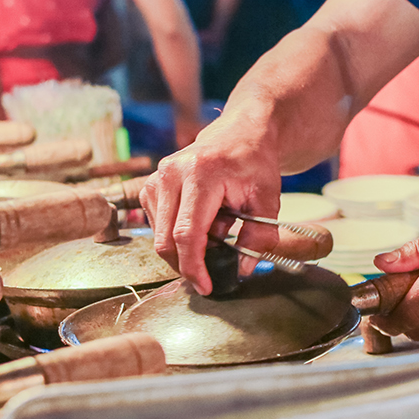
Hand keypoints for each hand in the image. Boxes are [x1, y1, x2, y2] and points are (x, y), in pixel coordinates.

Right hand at [142, 110, 279, 292]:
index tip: (205, 286)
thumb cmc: (254, 163)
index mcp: (202, 174)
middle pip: (166, 238)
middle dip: (185, 264)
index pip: (187, 233)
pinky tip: (199, 222)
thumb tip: (241, 269)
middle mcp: (172, 173)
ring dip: (183, 246)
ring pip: (158, 234)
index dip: (194, 267)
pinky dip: (175, 233)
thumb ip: (258, 237)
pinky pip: (156, 224)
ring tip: (214, 231)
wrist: (240, 132)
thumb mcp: (267, 200)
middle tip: (208, 274)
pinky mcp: (151, 184)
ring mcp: (157, 177)